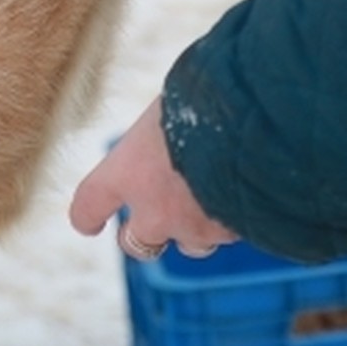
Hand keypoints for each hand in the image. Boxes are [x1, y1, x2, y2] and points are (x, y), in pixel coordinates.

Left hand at [70, 97, 236, 258]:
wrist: (259, 127)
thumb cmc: (205, 100)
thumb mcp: (168, 108)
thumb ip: (161, 132)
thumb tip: (172, 124)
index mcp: (127, 172)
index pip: (89, 205)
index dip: (87, 215)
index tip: (89, 224)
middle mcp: (155, 210)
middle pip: (135, 243)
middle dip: (142, 234)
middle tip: (153, 218)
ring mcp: (195, 228)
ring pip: (190, 245)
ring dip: (194, 228)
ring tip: (208, 200)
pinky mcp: (234, 234)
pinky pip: (229, 233)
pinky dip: (233, 219)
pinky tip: (246, 190)